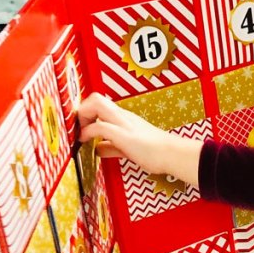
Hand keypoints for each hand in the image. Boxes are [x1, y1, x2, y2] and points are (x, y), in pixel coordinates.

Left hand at [77, 92, 201, 183]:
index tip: (81, 125)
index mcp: (125, 118)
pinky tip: (85, 141)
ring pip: (96, 104)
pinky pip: (99, 127)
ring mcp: (123, 123)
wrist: (172, 155)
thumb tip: (98, 149)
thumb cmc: (156, 153)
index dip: (86, 112)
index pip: (100, 104)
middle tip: (80, 126)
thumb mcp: (128, 148)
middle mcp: (122, 116)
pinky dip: (87, 132)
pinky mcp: (123, 135)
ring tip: (81, 132)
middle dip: (82, 110)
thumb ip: (112, 147)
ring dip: (83, 116)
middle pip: (95, 97)